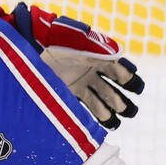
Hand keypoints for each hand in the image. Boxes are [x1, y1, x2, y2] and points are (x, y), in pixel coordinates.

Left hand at [0, 2, 143, 128]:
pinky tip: (100, 125)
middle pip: (113, 91)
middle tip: (125, 110)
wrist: (31, 42)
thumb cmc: (55, 38)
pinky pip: (85, 107)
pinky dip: (93, 116)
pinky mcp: (68, 92)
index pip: (120, 71)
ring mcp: (81, 83)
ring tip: (112, 121)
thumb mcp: (77, 41)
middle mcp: (92, 72)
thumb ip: (97, 49)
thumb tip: (119, 57)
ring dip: (109, 113)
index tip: (134, 87)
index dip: (129, 79)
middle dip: (122, 102)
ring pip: (102, 102)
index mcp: (98, 57)